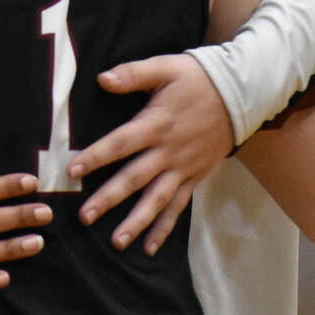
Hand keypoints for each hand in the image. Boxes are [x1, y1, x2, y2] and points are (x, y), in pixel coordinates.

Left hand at [67, 54, 231, 253]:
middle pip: (135, 178)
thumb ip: (133, 73)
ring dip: (137, 221)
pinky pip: (178, 206)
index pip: (120, 143)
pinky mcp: (194, 177)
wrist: (241, 95)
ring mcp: (183, 168)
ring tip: (117, 241)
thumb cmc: (198, 78)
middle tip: (85, 217)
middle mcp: (168, 151)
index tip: (73, 170)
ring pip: (157, 199)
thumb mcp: (166, 67)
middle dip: (109, 199)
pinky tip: (150, 246)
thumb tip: (102, 79)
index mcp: (156, 124)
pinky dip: (164, 227)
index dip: (97, 156)